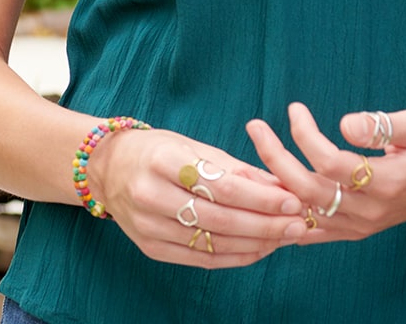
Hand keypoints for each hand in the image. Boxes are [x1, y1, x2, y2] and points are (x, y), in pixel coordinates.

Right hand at [91, 127, 308, 266]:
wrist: (107, 169)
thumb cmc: (157, 150)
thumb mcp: (193, 145)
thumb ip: (235, 167)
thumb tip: (280, 183)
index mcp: (163, 160)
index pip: (221, 185)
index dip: (260, 196)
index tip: (292, 199)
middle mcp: (151, 196)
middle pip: (220, 218)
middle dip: (265, 223)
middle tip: (299, 223)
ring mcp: (148, 227)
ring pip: (212, 243)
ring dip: (255, 243)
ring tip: (286, 237)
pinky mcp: (150, 249)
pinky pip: (200, 259)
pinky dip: (234, 257)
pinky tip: (259, 250)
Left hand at [245, 103, 405, 242]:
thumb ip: (384, 124)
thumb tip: (345, 123)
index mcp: (387, 183)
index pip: (331, 163)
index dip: (306, 136)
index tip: (294, 108)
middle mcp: (369, 211)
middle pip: (309, 190)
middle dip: (276, 157)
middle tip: (254, 125)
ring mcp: (361, 225)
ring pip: (305, 214)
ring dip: (274, 186)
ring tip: (249, 158)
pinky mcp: (356, 229)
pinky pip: (313, 232)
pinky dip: (287, 218)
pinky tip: (265, 202)